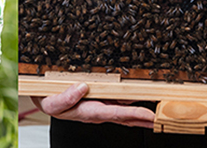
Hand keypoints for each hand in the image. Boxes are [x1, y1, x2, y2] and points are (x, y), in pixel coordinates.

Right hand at [33, 83, 156, 127]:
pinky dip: (132, 102)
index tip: (149, 115)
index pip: (115, 114)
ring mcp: (100, 106)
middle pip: (125, 115)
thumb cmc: (48, 101)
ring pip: (124, 110)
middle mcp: (97, 111)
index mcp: (87, 112)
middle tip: (163, 118)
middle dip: (144, 118)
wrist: (43, 99)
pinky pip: (119, 102)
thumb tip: (82, 88)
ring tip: (158, 111)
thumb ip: (66, 98)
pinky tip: (143, 99)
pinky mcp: (100, 100)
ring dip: (141, 112)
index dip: (133, 114)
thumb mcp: (51, 102)